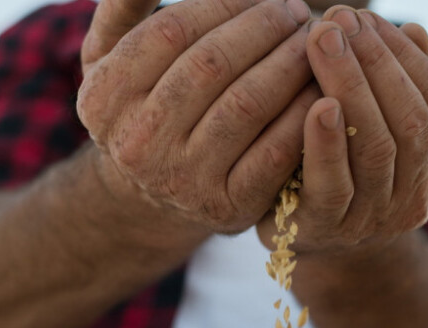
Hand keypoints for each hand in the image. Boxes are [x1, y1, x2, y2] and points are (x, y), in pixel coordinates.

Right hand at [77, 0, 315, 235]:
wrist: (156, 194)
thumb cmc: (144, 108)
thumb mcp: (111, 61)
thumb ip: (122, 10)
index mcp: (105, 96)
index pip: (172, 31)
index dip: (224, 4)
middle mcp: (139, 142)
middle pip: (211, 66)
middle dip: (263, 29)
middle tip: (296, 12)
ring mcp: (184, 178)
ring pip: (246, 104)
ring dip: (289, 64)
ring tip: (313, 43)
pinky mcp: (229, 206)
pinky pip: (275, 151)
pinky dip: (304, 114)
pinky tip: (322, 90)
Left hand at [258, 7, 427, 258]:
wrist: (303, 235)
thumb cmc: (344, 166)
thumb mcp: (380, 126)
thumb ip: (401, 86)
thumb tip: (416, 32)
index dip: (405, 56)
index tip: (367, 18)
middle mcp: (416, 201)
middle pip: (410, 121)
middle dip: (376, 62)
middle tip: (340, 19)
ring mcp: (373, 220)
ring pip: (376, 147)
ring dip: (350, 85)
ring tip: (321, 41)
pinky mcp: (326, 229)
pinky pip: (333, 184)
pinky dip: (326, 142)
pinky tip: (317, 103)